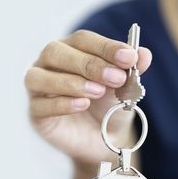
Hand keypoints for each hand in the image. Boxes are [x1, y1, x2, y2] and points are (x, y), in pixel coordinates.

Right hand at [25, 30, 151, 164]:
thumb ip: (131, 71)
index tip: (128, 58)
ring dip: (69, 82)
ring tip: (97, 92)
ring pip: (37, 76)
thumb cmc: (106, 106)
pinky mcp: (35, 112)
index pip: (81, 40)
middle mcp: (48, 65)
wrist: (100, 138)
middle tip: (115, 78)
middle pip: (54, 52)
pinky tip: (81, 105)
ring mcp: (37, 88)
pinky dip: (61, 103)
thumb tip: (142, 54)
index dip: (104, 47)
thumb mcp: (124, 88)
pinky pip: (39, 104)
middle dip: (87, 64)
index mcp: (70, 50)